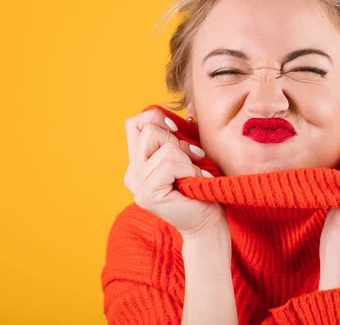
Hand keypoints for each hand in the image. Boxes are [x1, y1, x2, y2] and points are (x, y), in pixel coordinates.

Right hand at [123, 108, 226, 237]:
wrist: (207, 222)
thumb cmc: (200, 188)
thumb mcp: (186, 154)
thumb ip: (173, 136)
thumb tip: (174, 117)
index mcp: (137, 162)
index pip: (136, 123)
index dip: (157, 118)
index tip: (178, 131)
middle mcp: (132, 172)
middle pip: (150, 130)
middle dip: (178, 142)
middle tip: (192, 162)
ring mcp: (136, 184)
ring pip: (165, 148)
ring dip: (187, 160)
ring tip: (192, 176)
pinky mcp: (145, 194)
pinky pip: (170, 164)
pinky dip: (188, 170)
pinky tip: (192, 183)